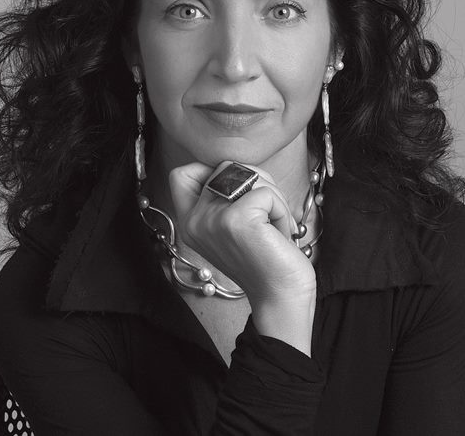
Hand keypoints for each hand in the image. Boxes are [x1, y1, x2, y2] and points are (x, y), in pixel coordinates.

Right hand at [168, 162, 316, 305]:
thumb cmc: (264, 258)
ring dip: (274, 197)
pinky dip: (282, 210)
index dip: (212, 171)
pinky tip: (280, 234)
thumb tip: (235, 166)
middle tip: (268, 213)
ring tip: (274, 226)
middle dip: (257, 181)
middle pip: (226, 166)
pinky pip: (267, 192)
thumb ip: (222, 197)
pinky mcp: (237, 219)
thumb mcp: (231, 225)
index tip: (238, 193)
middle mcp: (194, 220)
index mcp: (188, 222)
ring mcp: (212, 219)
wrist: (281, 298)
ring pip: (249, 174)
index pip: (182, 173)